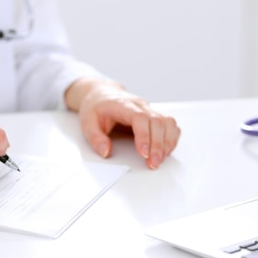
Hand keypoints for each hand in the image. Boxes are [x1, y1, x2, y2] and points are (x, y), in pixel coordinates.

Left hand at [65, 79, 180, 168]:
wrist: (102, 94)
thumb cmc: (96, 108)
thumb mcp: (87, 123)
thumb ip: (95, 138)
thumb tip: (106, 152)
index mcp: (123, 105)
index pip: (140, 118)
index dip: (145, 136)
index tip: (143, 154)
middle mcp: (140, 105)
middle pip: (158, 121)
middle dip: (158, 145)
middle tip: (152, 164)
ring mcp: (149, 109)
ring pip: (167, 122)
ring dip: (167, 142)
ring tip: (159, 159)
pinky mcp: (154, 115)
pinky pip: (170, 125)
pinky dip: (171, 138)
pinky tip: (164, 151)